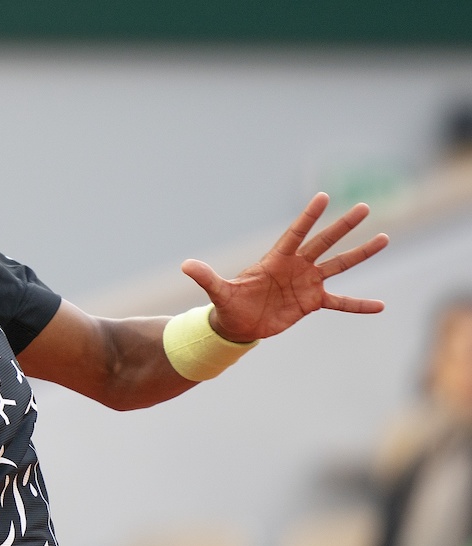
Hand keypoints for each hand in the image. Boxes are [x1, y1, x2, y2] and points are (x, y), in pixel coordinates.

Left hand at [179, 192, 388, 341]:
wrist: (239, 325)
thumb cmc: (229, 305)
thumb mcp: (219, 292)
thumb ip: (207, 277)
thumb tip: (185, 265)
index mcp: (276, 260)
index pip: (295, 234)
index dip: (308, 217)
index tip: (322, 197)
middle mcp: (296, 267)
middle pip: (323, 242)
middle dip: (343, 226)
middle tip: (364, 206)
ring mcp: (307, 283)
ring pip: (338, 264)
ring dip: (360, 253)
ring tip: (384, 238)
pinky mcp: (312, 303)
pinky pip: (340, 303)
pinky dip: (359, 304)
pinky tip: (381, 306)